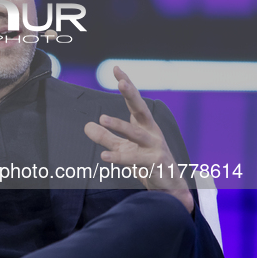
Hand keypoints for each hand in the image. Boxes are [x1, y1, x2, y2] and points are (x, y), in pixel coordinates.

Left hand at [84, 66, 193, 212]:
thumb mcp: (123, 148)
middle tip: (121, 82)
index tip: (116, 69)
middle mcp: (151, 132)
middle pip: (141, 109)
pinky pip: (134, 158)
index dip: (127, 85)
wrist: (169, 188)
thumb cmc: (147, 163)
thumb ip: (106, 137)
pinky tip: (104, 156)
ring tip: (102, 118)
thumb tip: (87, 126)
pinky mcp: (154, 163)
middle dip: (131, 95)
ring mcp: (154, 147)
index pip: (134, 101)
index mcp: (144, 125)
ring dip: (120, 125)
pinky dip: (118, 157)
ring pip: (136, 133)